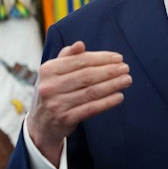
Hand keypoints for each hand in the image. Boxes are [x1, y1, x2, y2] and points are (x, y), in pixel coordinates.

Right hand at [27, 41, 131, 164]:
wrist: (41, 124)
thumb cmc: (53, 91)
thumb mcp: (53, 72)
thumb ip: (67, 57)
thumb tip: (80, 45)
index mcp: (48, 70)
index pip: (80, 61)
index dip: (101, 58)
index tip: (118, 57)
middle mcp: (50, 86)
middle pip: (87, 76)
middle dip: (110, 71)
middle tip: (125, 68)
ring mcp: (57, 104)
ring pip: (91, 92)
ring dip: (112, 85)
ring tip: (127, 80)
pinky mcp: (66, 119)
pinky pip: (91, 108)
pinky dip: (107, 102)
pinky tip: (119, 96)